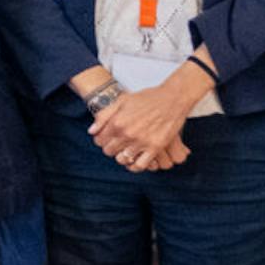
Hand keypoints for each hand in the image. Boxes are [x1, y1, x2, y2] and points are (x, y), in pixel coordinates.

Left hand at [86, 69, 204, 171]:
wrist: (172, 98)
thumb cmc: (148, 98)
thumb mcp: (122, 101)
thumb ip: (104, 116)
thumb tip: (92, 131)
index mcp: (117, 122)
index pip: (99, 140)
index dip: (101, 140)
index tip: (107, 139)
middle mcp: (127, 133)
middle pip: (109, 151)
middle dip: (111, 148)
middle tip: (117, 145)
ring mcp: (141, 141)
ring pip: (122, 159)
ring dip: (122, 157)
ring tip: (126, 151)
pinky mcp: (155, 147)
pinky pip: (140, 165)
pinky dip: (135, 166)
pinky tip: (135, 160)